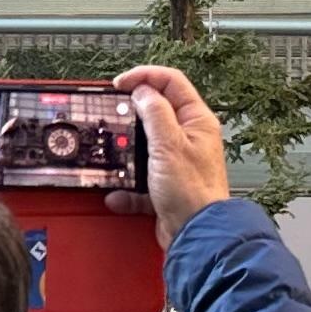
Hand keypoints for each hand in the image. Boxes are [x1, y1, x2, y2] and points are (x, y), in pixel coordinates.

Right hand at [115, 64, 231, 246]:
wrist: (196, 235)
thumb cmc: (192, 191)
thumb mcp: (168, 144)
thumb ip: (154, 112)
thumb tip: (142, 90)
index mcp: (197, 120)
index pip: (171, 82)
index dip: (144, 76)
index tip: (120, 84)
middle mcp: (190, 137)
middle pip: (157, 111)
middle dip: (132, 113)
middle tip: (114, 113)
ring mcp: (178, 161)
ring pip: (145, 145)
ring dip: (126, 153)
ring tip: (113, 153)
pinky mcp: (166, 185)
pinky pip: (141, 179)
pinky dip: (127, 187)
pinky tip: (119, 194)